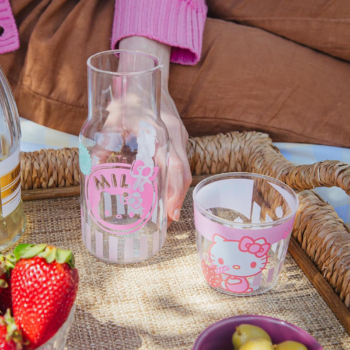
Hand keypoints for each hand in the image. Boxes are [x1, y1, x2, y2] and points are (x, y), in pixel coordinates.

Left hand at [119, 36, 191, 224]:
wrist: (145, 78)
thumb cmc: (130, 97)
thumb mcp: (114, 117)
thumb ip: (104, 141)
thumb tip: (92, 167)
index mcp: (162, 133)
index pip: (175, 167)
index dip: (174, 192)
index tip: (170, 213)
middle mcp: (176, 138)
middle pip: (184, 174)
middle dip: (177, 198)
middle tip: (168, 221)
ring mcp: (179, 139)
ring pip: (183, 170)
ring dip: (176, 192)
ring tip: (165, 212)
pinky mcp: (177, 140)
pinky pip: (180, 163)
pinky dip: (174, 180)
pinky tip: (164, 191)